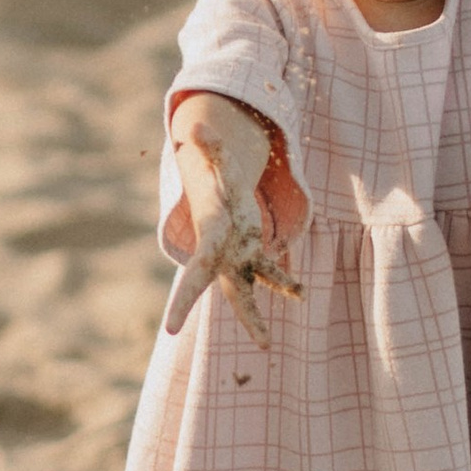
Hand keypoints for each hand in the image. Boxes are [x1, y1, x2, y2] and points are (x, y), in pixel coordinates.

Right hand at [164, 95, 300, 346]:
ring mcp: (238, 260)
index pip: (195, 275)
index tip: (169, 329)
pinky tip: (301, 293)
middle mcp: (222, 257)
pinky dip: (284, 283)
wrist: (215, 192)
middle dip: (234, 317)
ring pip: (246, 294)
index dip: (182, 302)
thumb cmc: (214, 177)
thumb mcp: (217, 161)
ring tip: (264, 344)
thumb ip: (210, 146)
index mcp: (212, 240)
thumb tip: (196, 125)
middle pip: (225, 292)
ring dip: (254, 318)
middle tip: (243, 343)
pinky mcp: (253, 258)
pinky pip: (268, 275)